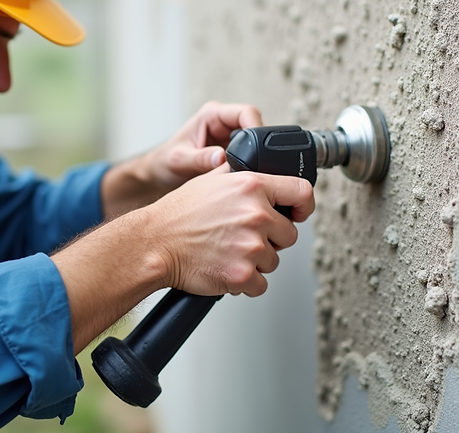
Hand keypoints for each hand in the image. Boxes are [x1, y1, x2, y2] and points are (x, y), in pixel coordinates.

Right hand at [53, 162, 313, 351]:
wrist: (155, 243)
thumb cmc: (180, 214)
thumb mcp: (213, 179)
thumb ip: (245, 175)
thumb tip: (269, 175)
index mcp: (253, 186)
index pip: (302, 193)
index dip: (303, 207)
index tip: (297, 214)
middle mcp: (256, 214)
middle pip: (289, 234)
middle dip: (271, 239)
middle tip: (241, 237)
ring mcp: (251, 247)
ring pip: (274, 261)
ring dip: (256, 261)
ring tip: (228, 251)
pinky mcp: (242, 275)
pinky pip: (260, 284)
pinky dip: (245, 282)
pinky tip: (226, 268)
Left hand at [145, 101, 262, 189]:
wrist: (159, 173)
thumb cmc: (164, 161)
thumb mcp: (179, 160)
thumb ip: (200, 159)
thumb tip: (221, 157)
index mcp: (211, 115)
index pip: (246, 112)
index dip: (256, 127)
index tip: (258, 148)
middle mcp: (223, 123)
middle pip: (255, 126)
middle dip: (257, 146)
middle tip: (250, 166)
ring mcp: (229, 137)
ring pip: (255, 143)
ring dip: (252, 157)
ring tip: (241, 172)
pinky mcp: (232, 151)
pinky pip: (249, 155)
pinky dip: (248, 165)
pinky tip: (239, 176)